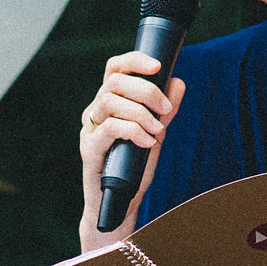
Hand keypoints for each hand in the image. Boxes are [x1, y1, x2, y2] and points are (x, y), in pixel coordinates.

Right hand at [78, 50, 184, 242]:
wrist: (118, 205)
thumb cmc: (133, 168)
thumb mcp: (154, 134)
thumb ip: (164, 111)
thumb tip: (177, 82)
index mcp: (109, 103)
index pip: (114, 68)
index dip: (134, 60)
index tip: (158, 65)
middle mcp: (95, 112)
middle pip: (114, 81)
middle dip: (146, 89)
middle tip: (166, 109)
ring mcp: (89, 130)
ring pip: (110, 101)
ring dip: (141, 112)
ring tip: (158, 130)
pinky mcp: (89, 149)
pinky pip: (109, 128)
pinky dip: (134, 131)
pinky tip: (148, 142)